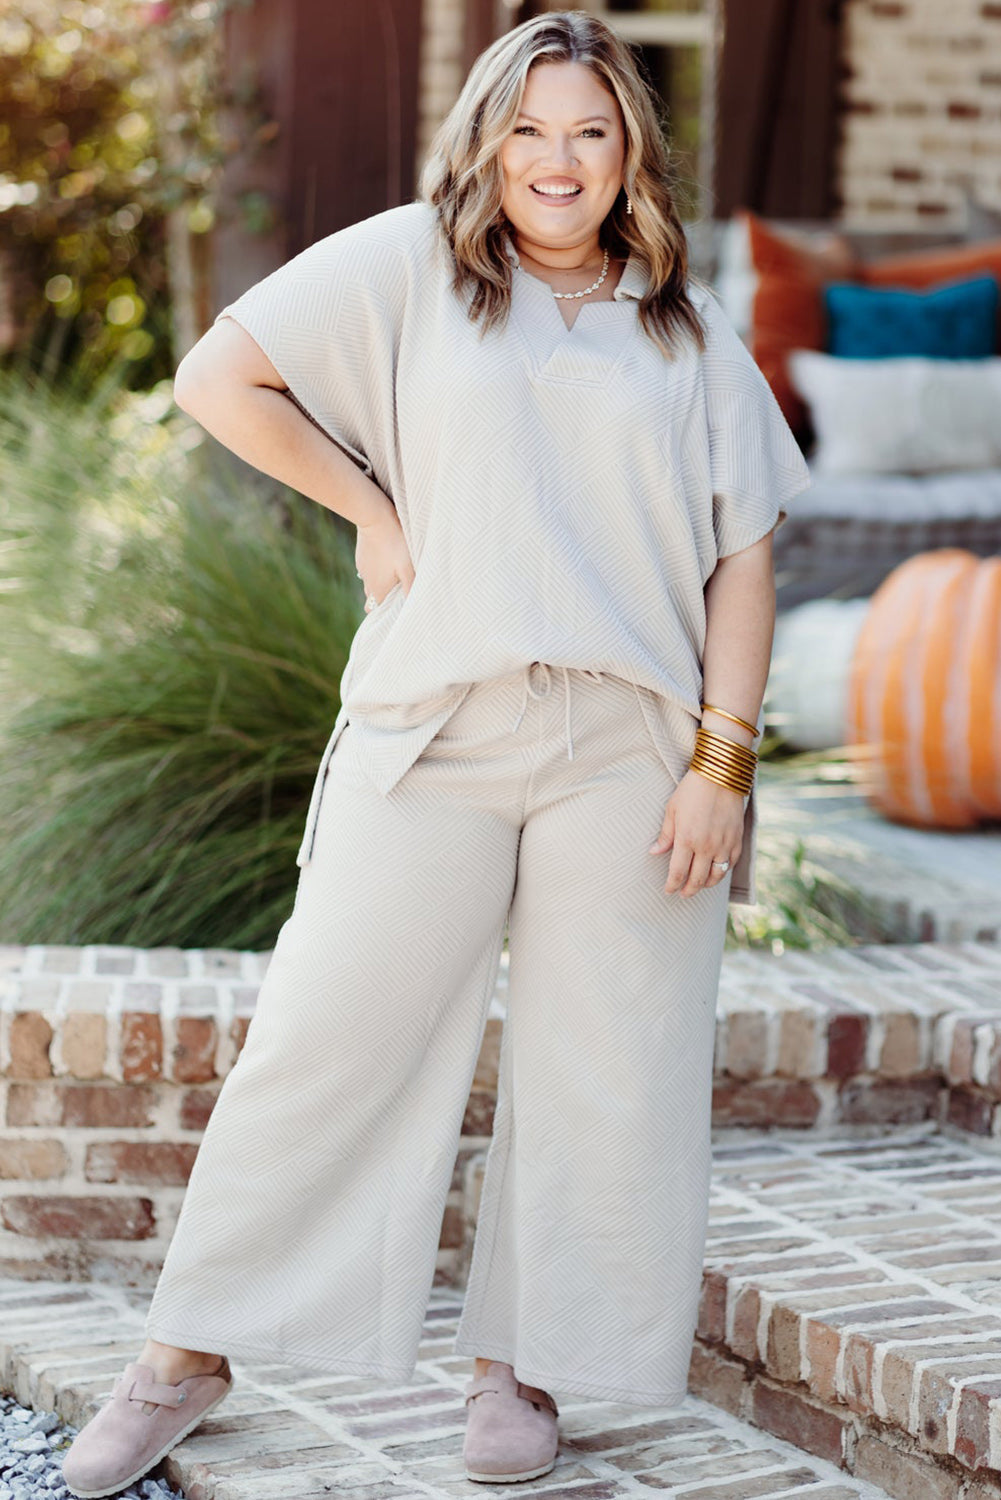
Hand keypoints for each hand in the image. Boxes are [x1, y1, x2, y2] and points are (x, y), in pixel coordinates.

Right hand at [355, 507, 415, 609]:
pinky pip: (369, 569)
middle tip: (400, 592)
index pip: (376, 611)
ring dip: (381, 583)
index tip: (397, 608)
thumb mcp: (408, 568)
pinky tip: (387, 559)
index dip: (386, 613)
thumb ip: (411, 589)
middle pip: (374, 599)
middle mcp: (367, 584)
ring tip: (395, 575)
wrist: (374, 518)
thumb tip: (415, 609)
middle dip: (384, 599)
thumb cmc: (395, 543)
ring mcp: (362, 570)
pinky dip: (377, 569)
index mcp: (378, 591)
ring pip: (371, 583)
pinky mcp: (361, 557)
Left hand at [648, 769, 743, 897]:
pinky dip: (723, 871)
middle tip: (682, 894)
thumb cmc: (692, 790)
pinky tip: (716, 872)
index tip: (668, 890)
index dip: (672, 885)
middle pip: (697, 879)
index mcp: (686, 839)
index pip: (678, 872)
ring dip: (706, 885)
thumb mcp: (672, 809)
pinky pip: (730, 864)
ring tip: (699, 886)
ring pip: (716, 876)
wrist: (721, 775)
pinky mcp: (737, 840)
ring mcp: (724, 844)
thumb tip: (654, 852)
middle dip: (688, 890)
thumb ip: (665, 835)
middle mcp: (706, 846)